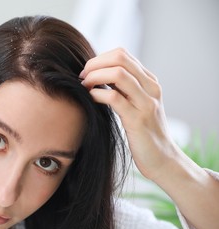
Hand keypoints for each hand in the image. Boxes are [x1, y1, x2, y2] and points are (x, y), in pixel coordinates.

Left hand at [79, 48, 178, 181]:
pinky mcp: (138, 120)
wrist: (162, 159)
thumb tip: (97, 75)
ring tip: (84, 86)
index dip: (100, 59)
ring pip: (118, 74)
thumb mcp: (136, 105)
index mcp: (150, 81)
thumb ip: (123, 89)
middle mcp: (151, 87)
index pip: (122, 54)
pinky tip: (90, 98)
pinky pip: (114, 97)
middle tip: (82, 77)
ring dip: (94, 76)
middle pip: (120, 58)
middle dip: (94, 64)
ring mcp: (146, 103)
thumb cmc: (143, 133)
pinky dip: (97, 94)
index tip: (87, 72)